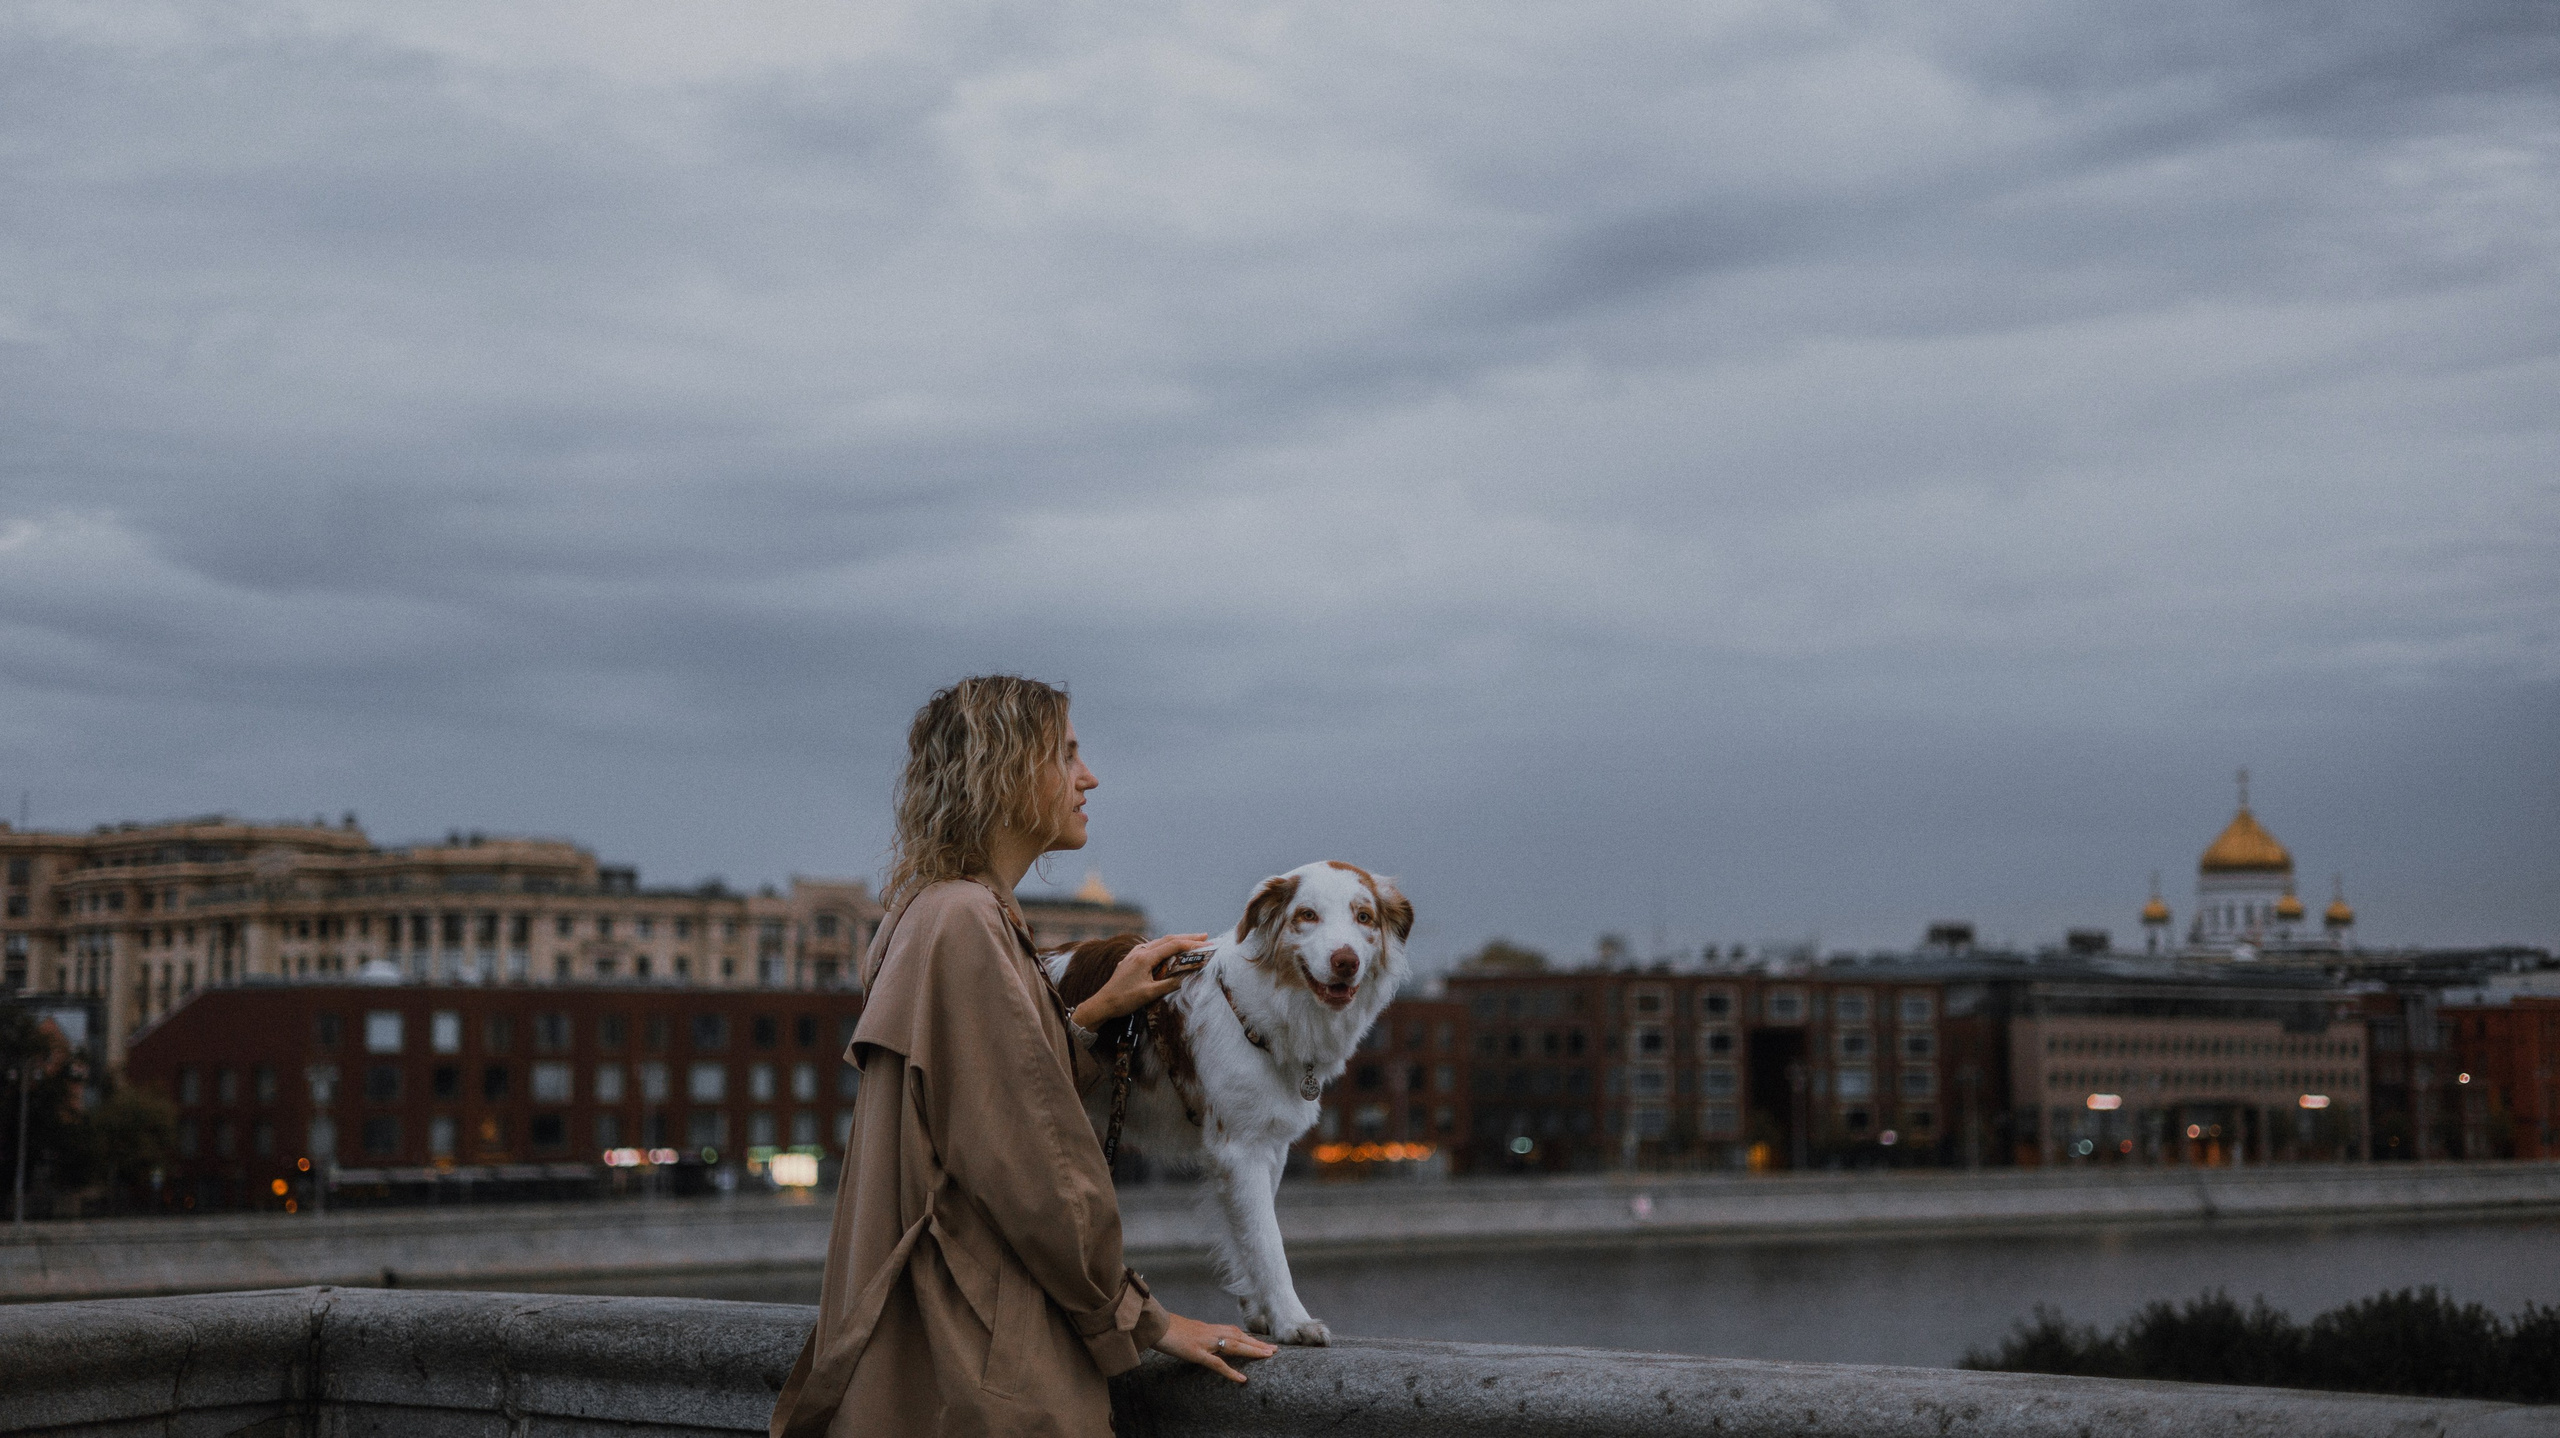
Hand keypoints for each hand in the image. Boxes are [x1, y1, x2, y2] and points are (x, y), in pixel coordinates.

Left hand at [1071, 933, 1209, 1028]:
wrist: (1102, 1003)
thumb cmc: (1124, 999)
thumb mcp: (1150, 994)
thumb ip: (1169, 984)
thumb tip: (1187, 977)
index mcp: (1145, 957)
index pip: (1173, 946)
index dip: (1191, 944)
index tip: (1206, 944)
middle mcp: (1139, 952)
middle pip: (1167, 940)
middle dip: (1187, 938)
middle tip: (1205, 937)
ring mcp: (1134, 954)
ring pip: (1159, 942)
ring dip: (1176, 941)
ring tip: (1191, 941)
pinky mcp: (1131, 960)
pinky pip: (1151, 948)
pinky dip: (1164, 946)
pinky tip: (1167, 950)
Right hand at [1154, 1312, 1275, 1382]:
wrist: (1152, 1324)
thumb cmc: (1164, 1328)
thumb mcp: (1185, 1331)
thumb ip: (1197, 1336)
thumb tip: (1202, 1342)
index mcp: (1206, 1327)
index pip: (1232, 1331)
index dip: (1248, 1337)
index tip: (1261, 1342)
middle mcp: (1209, 1332)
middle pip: (1238, 1336)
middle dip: (1257, 1343)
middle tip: (1274, 1350)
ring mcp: (1204, 1342)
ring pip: (1233, 1345)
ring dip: (1252, 1351)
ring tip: (1267, 1356)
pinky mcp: (1196, 1352)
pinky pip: (1217, 1364)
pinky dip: (1231, 1372)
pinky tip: (1242, 1379)